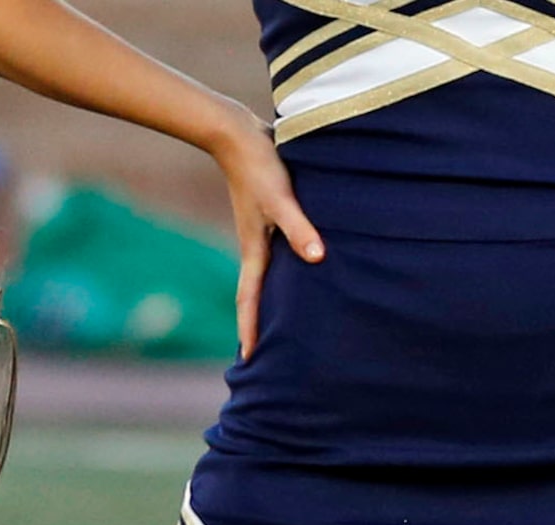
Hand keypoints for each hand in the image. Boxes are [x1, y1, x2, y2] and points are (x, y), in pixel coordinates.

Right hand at [206, 103, 321, 359]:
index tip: (249, 359)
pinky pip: (278, 253)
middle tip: (262, 351)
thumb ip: (300, 228)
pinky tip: (299, 267)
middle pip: (256, 294)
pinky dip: (284, 270)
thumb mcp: (281, 199)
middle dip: (257, 323)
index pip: (250, 300)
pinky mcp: (270, 216)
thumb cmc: (260, 167)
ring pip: (268, 275)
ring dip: (270, 298)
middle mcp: (257, 247)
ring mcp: (262, 232)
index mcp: (254, 250)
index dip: (250, 330)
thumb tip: (317, 258)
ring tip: (282, 318)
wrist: (238, 136)